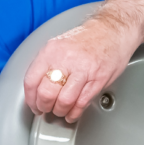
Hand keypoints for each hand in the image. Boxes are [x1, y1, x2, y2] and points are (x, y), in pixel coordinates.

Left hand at [23, 17, 140, 123]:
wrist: (113, 30)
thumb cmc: (87, 39)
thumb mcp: (60, 45)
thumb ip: (48, 64)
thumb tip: (38, 87)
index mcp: (51, 51)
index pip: (31, 80)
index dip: (30, 99)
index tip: (34, 105)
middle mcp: (65, 60)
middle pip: (46, 93)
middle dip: (44, 107)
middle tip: (46, 110)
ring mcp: (83, 70)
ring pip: (64, 101)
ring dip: (60, 111)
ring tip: (60, 111)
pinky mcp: (98, 79)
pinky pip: (82, 102)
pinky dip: (75, 113)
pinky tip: (72, 114)